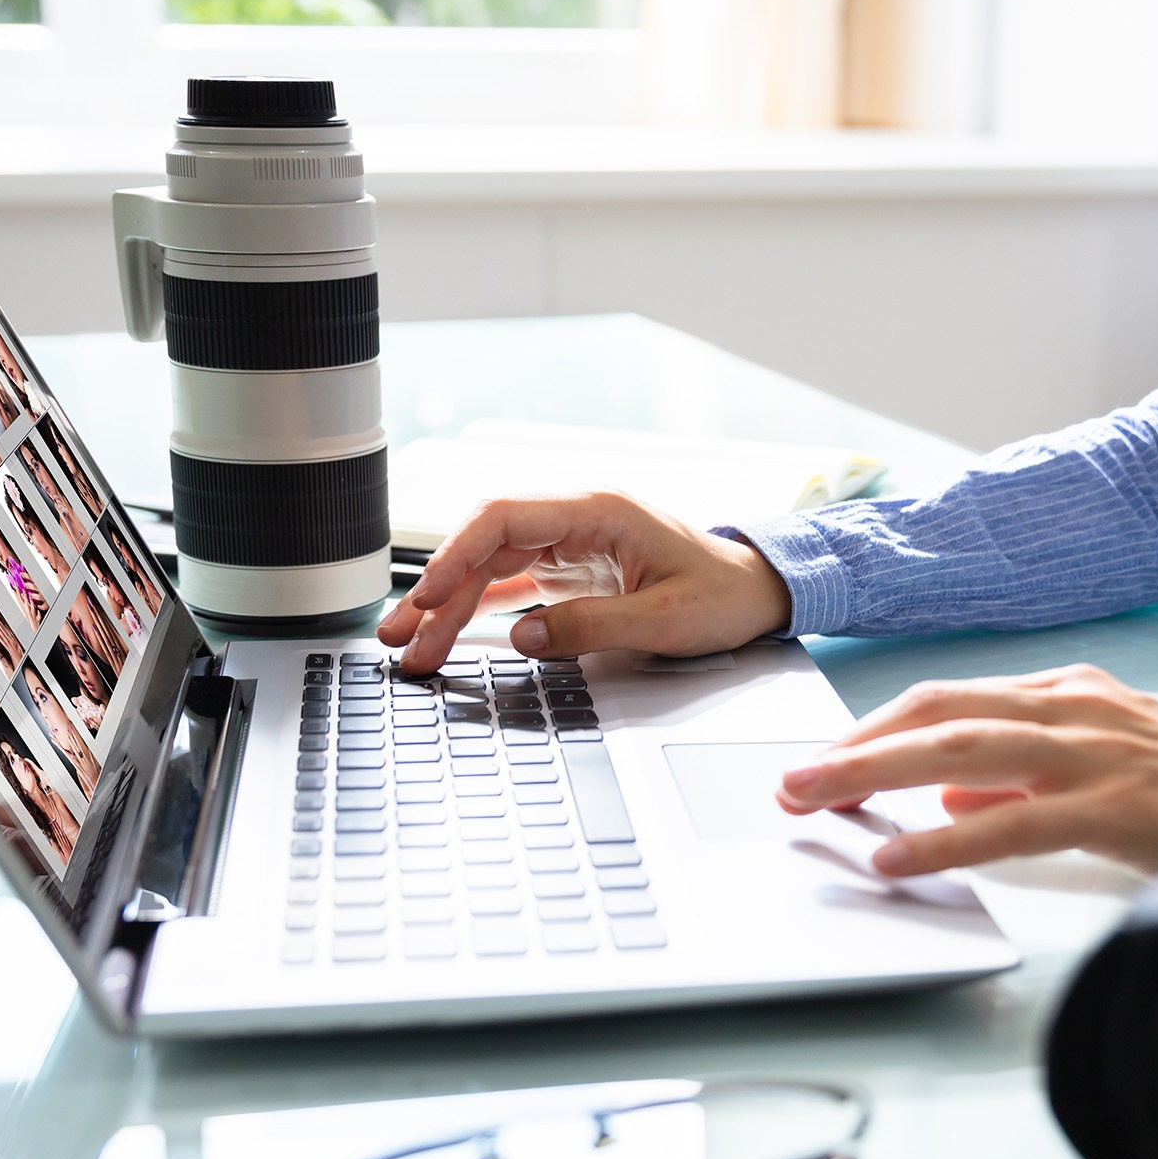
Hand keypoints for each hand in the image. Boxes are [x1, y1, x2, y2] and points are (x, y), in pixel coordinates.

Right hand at [376, 492, 792, 674]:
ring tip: (413, 647)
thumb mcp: (663, 620)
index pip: (504, 519)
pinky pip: (510, 586)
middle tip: (401, 636)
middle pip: (486, 547)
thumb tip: (523, 637)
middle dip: (438, 591)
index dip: (457, 555)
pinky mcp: (569, 571)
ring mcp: (569, 544)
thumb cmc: (723, 595)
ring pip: (491, 568)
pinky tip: (446, 632)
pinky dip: (477, 610)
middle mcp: (575, 520)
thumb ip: (592, 627)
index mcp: (598, 511)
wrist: (756, 593)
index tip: (425, 594)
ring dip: (450, 606)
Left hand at [776, 664, 1157, 876]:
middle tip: (795, 779)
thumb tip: (948, 797)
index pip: (951, 700)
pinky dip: (947, 839)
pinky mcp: (1113, 807)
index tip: (825, 756)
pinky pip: (1012, 822)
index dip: (879, 727)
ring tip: (819, 801)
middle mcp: (1072, 710)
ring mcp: (1092, 754)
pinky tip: (901, 856)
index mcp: (1065, 695)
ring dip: (878, 775)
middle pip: (940, 715)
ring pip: (962, 753)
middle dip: (857, 745)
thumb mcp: (1098, 766)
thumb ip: (1021, 778)